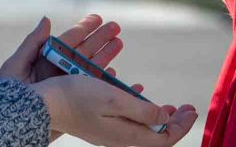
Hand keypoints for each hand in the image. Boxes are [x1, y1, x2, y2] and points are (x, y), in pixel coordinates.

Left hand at [0, 15, 124, 141]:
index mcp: (46, 60)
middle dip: (100, 38)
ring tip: (119, 43)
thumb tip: (46, 20)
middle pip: (84, 52)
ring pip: (92, 68)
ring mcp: (68, 86)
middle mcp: (59, 71)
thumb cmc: (8, 94)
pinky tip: (113, 72)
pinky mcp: (74, 102)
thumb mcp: (16, 66)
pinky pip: (92, 89)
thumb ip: (32, 43)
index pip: (69, 41)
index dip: (84, 28)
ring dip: (106, 55)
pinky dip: (104, 81)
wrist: (10, 124)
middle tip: (115, 26)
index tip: (98, 18)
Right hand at [31, 75, 197, 146]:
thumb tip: (165, 118)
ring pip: (143, 132)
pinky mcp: (100, 127)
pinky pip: (129, 125)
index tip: (191, 108)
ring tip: (171, 108)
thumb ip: (142, 110)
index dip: (181, 125)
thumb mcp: (113, 98)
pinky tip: (143, 101)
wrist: (43, 103)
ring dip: (159, 119)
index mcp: (125, 135)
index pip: (164, 138)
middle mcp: (119, 139)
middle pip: (155, 138)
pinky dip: (142, 115)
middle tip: (187, 108)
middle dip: (175, 123)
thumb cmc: (77, 97)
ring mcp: (109, 134)